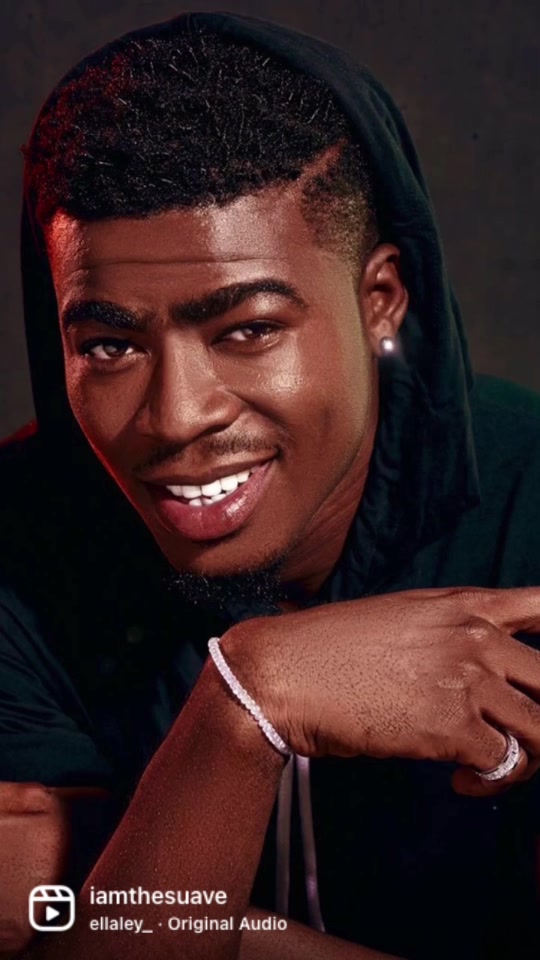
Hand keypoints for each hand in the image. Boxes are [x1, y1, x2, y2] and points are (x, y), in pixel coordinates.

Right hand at [222, 587, 539, 795]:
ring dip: (525, 759)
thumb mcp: (399, 616)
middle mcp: (476, 636)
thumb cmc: (329, 647)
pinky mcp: (451, 727)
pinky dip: (489, 783)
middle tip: (513, 741)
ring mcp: (467, 679)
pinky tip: (458, 783)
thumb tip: (478, 663)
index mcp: (464, 605)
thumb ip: (449, 630)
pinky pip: (504, 764)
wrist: (283, 672)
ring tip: (488, 768)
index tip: (535, 679)